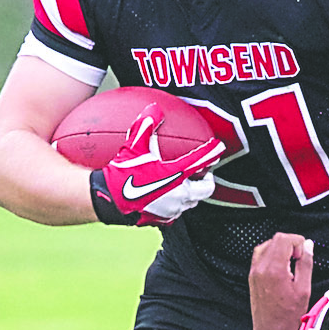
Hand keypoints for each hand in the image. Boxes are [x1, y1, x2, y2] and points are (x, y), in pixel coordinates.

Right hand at [91, 111, 221, 226]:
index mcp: (177, 175)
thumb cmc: (122, 174)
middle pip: (206, 189)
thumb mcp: (133, 147)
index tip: (219, 147)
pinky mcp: (163, 220)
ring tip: (186, 183)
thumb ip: (145, 127)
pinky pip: (176, 212)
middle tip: (203, 171)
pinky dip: (176, 203)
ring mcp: (173, 210)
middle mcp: (180, 195)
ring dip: (193, 192)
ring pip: (192, 201)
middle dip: (207, 179)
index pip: (201, 161)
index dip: (212, 152)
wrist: (109, 201)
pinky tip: (168, 198)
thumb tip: (154, 108)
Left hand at [249, 233, 315, 329]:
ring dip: (280, 249)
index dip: (298, 242)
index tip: (305, 253)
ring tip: (291, 263)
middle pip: (275, 240)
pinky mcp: (252, 277)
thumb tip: (308, 246)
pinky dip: (272, 255)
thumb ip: (306, 264)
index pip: (284, 239)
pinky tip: (282, 268)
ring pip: (266, 245)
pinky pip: (260, 256)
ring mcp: (254, 272)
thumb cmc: (288, 316)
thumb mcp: (304, 289)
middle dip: (290, 244)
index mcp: (274, 269)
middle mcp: (260, 268)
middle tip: (300, 258)